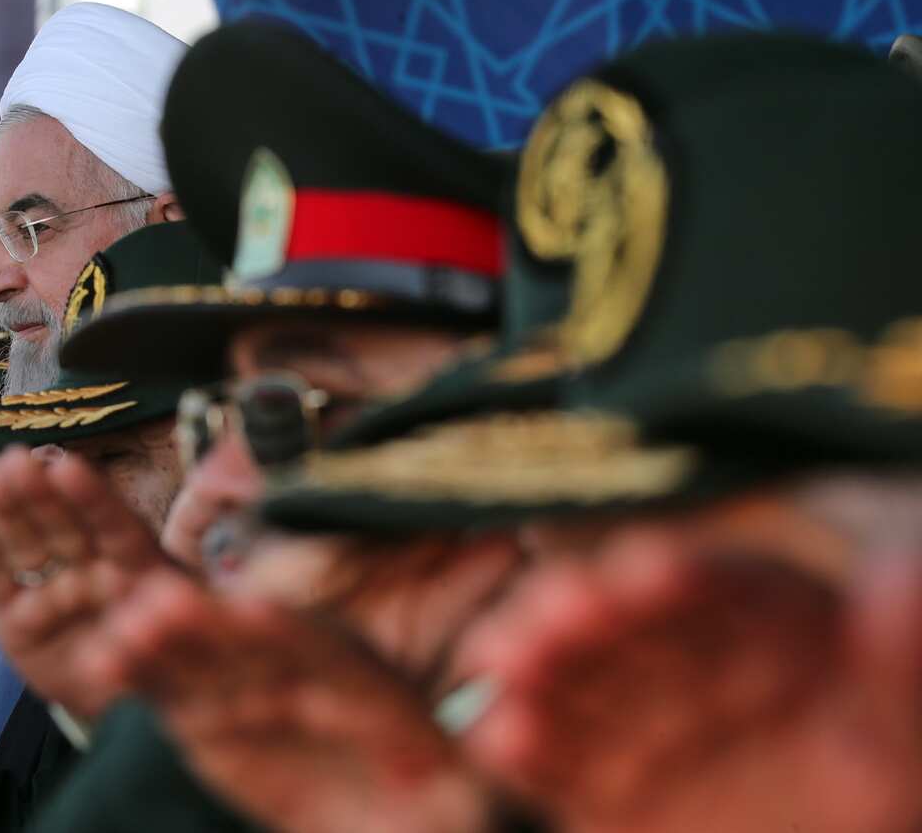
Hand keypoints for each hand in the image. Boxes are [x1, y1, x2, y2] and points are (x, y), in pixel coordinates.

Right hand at [0, 447, 168, 717]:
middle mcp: (92, 572)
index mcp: (137, 566)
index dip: (92, 498)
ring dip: (6, 509)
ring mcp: (52, 592)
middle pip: (64, 527)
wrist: (120, 703)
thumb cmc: (152, 656)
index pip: (115, 526)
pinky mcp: (14, 619)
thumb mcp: (167, 635)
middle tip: (14, 458)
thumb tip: (157, 603)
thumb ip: (158, 618)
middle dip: (39, 493)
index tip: (66, 466)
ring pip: (27, 545)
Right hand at [78, 573, 491, 832]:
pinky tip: (104, 661)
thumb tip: (472, 790)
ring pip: (203, 659)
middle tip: (162, 602)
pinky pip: (172, 692)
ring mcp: (249, 689)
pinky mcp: (208, 715)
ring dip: (164, 642)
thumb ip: (457, 788)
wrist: (381, 814)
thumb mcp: (454, 798)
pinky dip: (140, 676)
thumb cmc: (426, 800)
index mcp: (360, 680)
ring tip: (121, 629)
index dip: (294, 635)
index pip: (326, 654)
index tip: (261, 614)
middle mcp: (299, 671)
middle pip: (250, 644)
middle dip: (212, 625)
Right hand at [455, 538, 921, 832]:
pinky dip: (523, 748)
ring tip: (501, 657)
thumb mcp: (900, 742)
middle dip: (588, 610)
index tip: (654, 569)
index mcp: (770, 632)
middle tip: (557, 605)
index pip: (723, 591)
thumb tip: (908, 569)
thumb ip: (897, 663)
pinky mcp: (599, 786)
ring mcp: (640, 724)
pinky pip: (557, 764)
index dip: (687, 577)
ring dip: (536, 665)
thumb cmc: (872, 809)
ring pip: (577, 682)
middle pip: (629, 625)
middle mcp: (692, 664)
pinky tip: (497, 731)